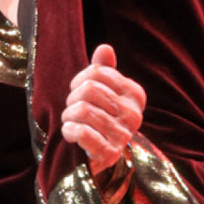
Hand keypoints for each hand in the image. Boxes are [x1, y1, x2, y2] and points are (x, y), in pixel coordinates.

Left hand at [61, 44, 146, 175]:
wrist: (98, 155)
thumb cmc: (99, 116)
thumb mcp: (103, 91)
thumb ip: (104, 69)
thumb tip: (105, 48)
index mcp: (135, 94)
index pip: (98, 72)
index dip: (80, 79)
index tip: (78, 90)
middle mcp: (134, 114)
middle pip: (89, 89)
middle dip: (72, 99)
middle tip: (72, 108)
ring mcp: (123, 135)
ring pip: (83, 110)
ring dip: (69, 116)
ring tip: (71, 121)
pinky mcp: (110, 154)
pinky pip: (82, 133)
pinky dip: (69, 131)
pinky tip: (70, 134)